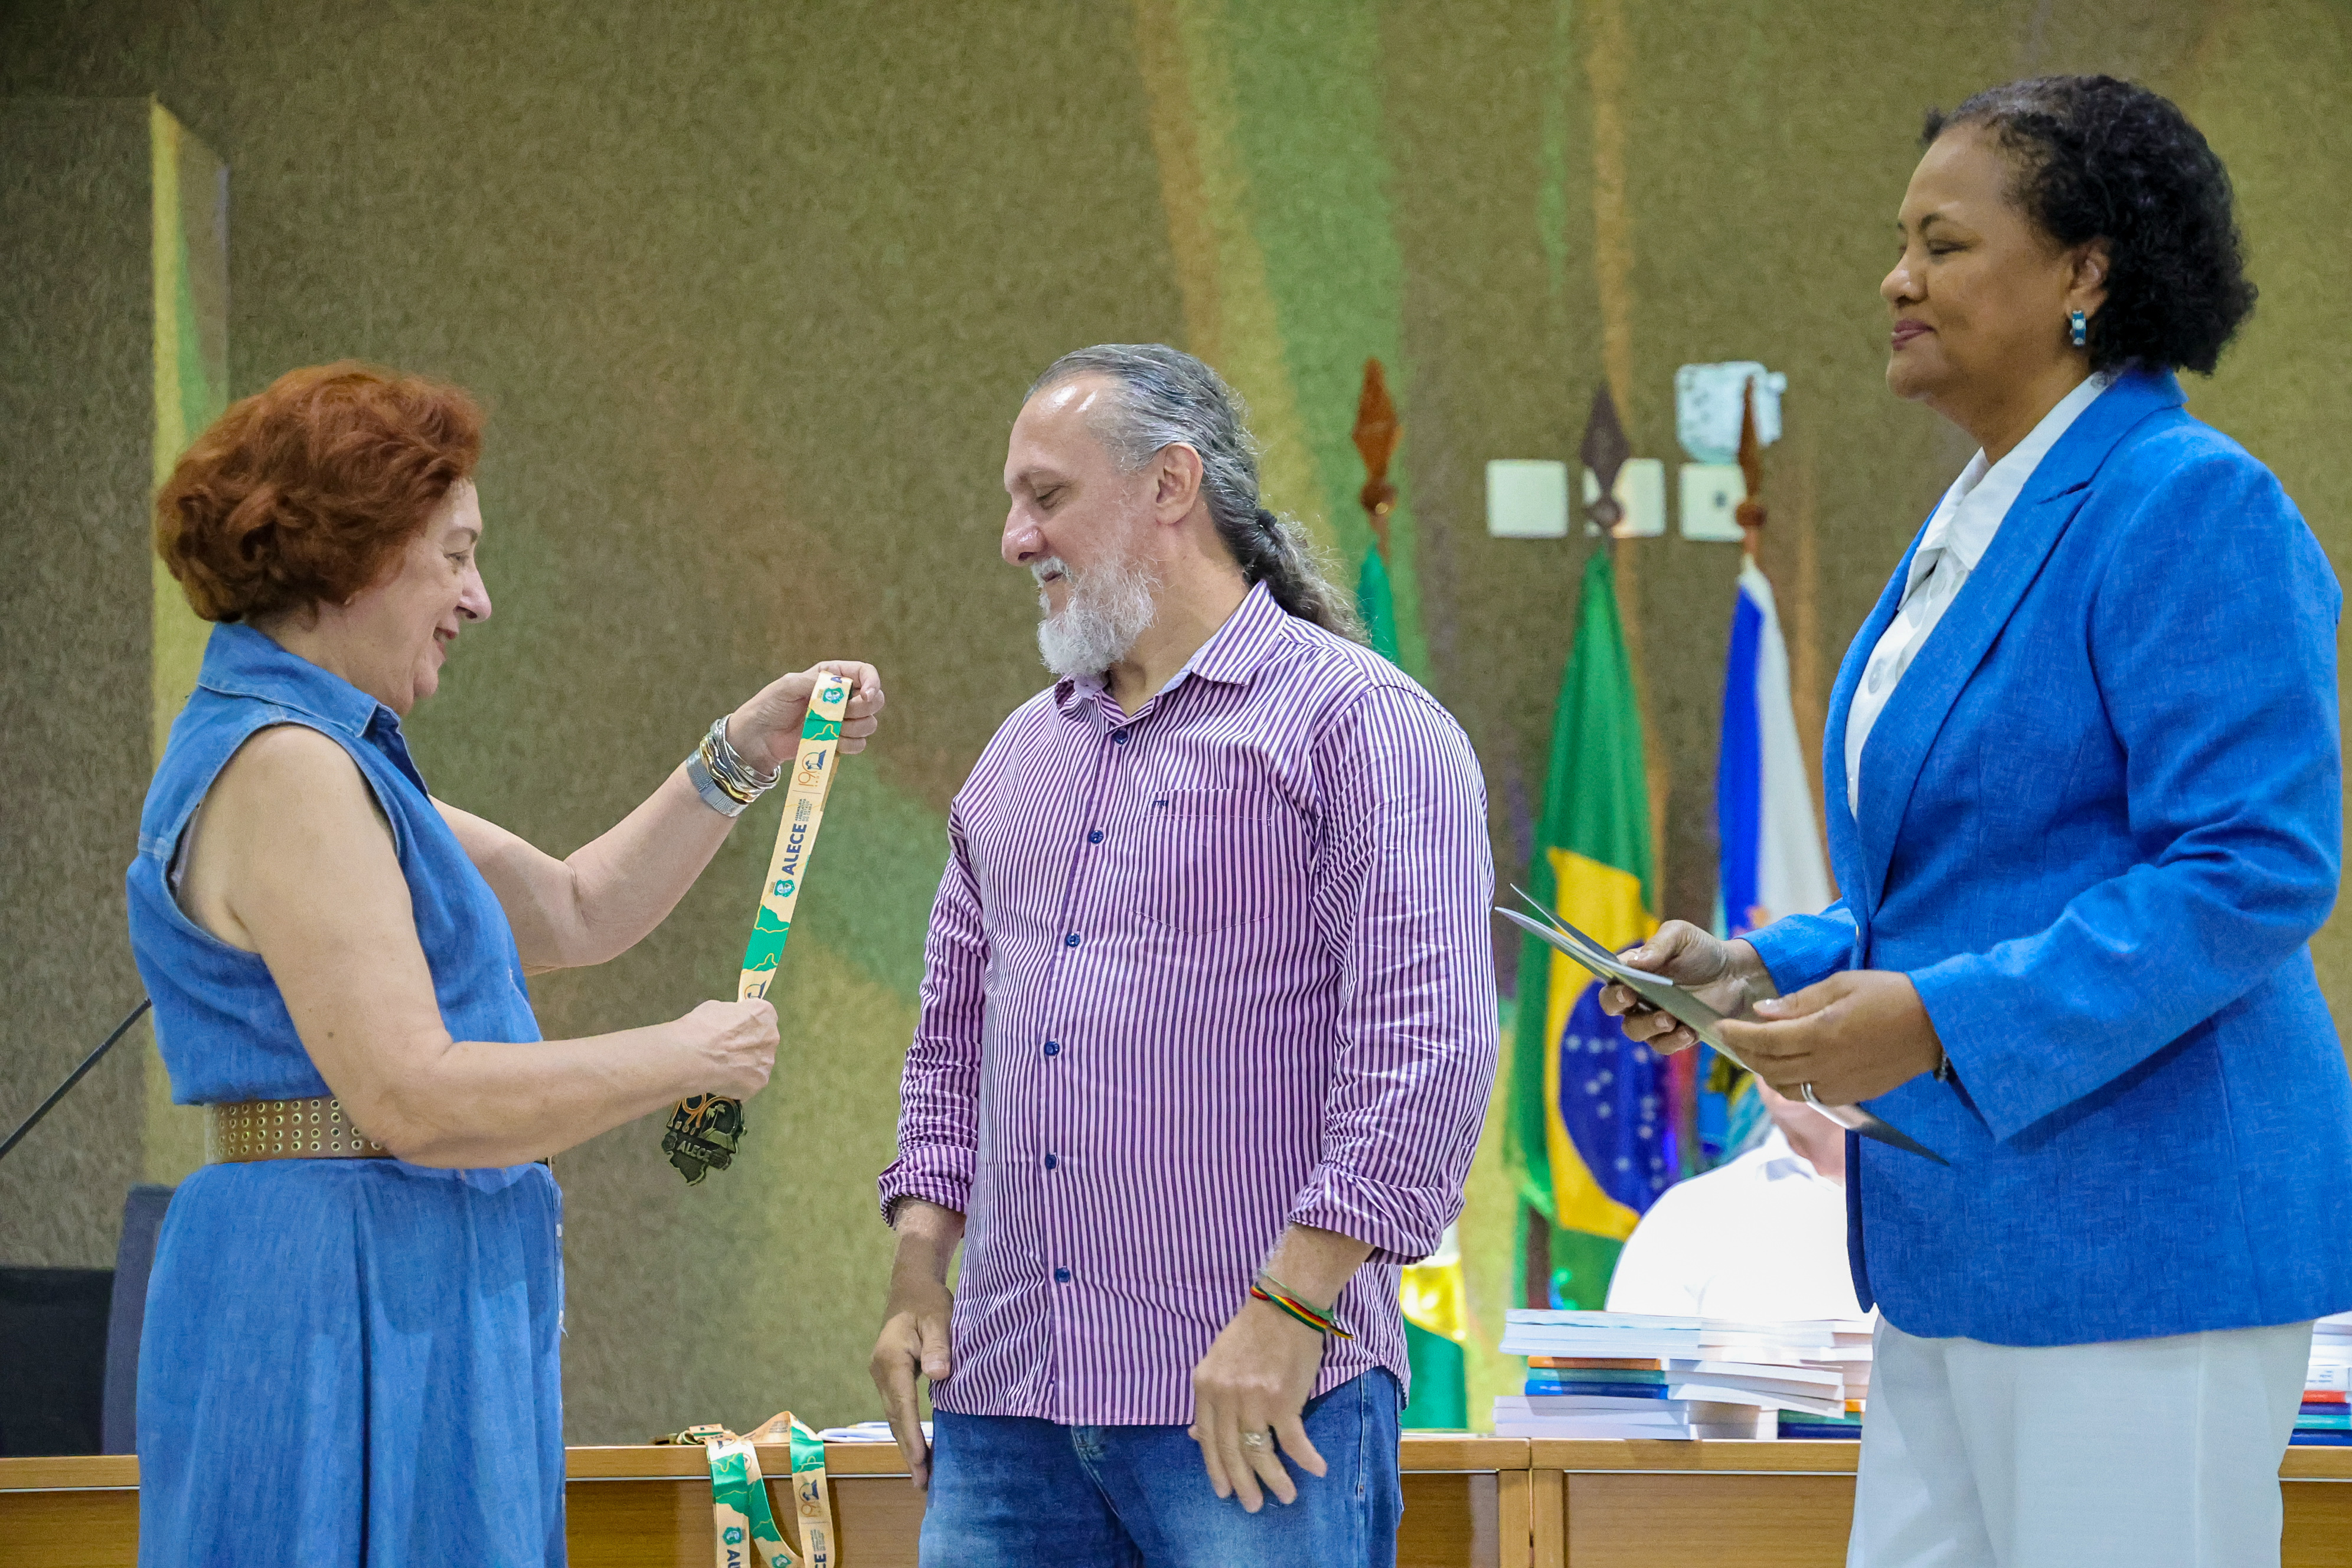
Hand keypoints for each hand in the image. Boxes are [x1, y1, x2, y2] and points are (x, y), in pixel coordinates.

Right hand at [674, 997, 777, 1100]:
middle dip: (747, 1045)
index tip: (732, 1030)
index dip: (744, 1025)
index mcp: (764, 1014)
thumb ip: (732, 1016)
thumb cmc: (700, 1028)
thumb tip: (731, 1023)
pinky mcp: (759, 1082)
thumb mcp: (715, 1008)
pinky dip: (738, 1082)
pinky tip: (722, 1079)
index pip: (760, 1017)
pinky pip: (750, 1081)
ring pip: (758, 1063)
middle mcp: (772, 1037)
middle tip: (727, 1051)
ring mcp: (767, 1061)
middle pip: (762, 1041)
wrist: (692, 1058)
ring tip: (722, 1067)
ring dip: (744, 1065)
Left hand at [725, 661, 885, 775]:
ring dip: (854, 729)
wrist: (758, 739)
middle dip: (862, 709)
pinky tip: (831, 742)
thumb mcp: (789, 686)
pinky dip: (849, 744)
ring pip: (869, 724)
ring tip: (831, 729)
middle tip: (842, 715)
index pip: (866, 673)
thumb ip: (817, 682)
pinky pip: (860, 744)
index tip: (867, 696)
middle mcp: (842, 696)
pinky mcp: (840, 741)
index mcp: (832, 676)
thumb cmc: (769, 706)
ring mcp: (842, 720)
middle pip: (875, 700)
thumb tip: (843, 687)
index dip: (873, 683)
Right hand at [869, 1199, 960, 1491]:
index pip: (901, 1406)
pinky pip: (897, 1410)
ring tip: (922, 1476)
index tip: (921, 1462)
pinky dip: (907, 1430)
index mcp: (891, 1360)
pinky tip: (919, 1447)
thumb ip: (940, 1345)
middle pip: (894, 1419)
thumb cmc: (928, 1302)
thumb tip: (940, 1375)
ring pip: (893, 1417)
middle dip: (908, 1452)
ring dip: (906, 1445)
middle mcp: (880, 1372)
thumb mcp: (939, 1317)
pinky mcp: (889, 1378)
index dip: (911, 1435)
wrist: (911, 1286)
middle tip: (923, 1484)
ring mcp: (882, 1376)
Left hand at [1187, 1296, 1327, 1512]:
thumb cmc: (1252, 1332)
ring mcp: (1253, 1401)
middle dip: (1243, 1484)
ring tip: (1285, 1496)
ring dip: (1275, 1480)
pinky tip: (1317, 1470)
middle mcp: (1225, 1397)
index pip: (1207, 1439)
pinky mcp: (1283, 1400)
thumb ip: (1209, 1399)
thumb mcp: (1217, 1362)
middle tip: (1252, 1506)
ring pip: (1261, 1453)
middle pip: (1232, 1452)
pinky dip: (1306, 1459)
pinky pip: (1294, 1441)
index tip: (1223, 1492)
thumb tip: (1195, 1435)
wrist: (1285, 1305)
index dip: (1216, 1469)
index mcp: (1205, 1387)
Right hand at [1599, 922, 1776, 1054]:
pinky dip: (1673, 1041)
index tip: (1624, 988)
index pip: (1610, 980)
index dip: (1611, 986)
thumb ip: (1658, 945)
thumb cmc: (1703, 950)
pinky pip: (1664, 1045)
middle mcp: (1638, 996)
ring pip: (1635, 1031)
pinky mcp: (1675, 1034)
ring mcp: (1655, 1017)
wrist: (1736, 974)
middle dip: (1618, 1005)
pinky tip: (1689, 1031)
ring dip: (1648, 1026)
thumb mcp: (1681, 936)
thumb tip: (1631, 962)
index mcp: (1633, 971)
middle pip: (1613, 1007)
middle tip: (1633, 999)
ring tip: (1670, 1019)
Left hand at [1718, 969, 1943, 1103]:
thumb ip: (1799, 1001)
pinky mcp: (1851, 1095)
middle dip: (1744, 1052)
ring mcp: (1838, 1085)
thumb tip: (1762, 1013)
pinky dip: (1789, 1083)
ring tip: (1756, 1051)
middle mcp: (1826, 1066)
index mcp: (1822, 1034)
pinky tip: (1788, 1066)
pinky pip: (1808, 1095)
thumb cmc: (1891, 995)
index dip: (1738, 1034)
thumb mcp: (1842, 985)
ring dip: (1764, 1070)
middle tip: (1733, 1037)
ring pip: (1785, 1087)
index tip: (1720, 1026)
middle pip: (1768, 1067)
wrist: (1937, 1027)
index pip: (1765, 1040)